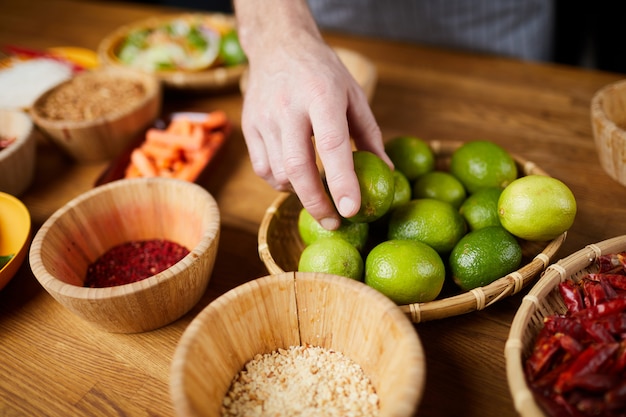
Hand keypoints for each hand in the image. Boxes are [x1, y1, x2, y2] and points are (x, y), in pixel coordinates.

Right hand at [234, 0, 391, 229]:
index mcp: (322, 95)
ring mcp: (264, 117)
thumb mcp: (353, 95)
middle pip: (299, 168)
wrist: (278, 46)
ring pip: (280, 173)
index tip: (352, 210)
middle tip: (334, 223)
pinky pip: (263, 168)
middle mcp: (288, 107)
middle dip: (316, 203)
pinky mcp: (249, 126)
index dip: (343, 181)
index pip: (332, 145)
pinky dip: (280, 182)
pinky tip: (295, 178)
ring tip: (317, 192)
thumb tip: (387, 173)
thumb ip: (369, 135)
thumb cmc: (323, 73)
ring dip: (300, 192)